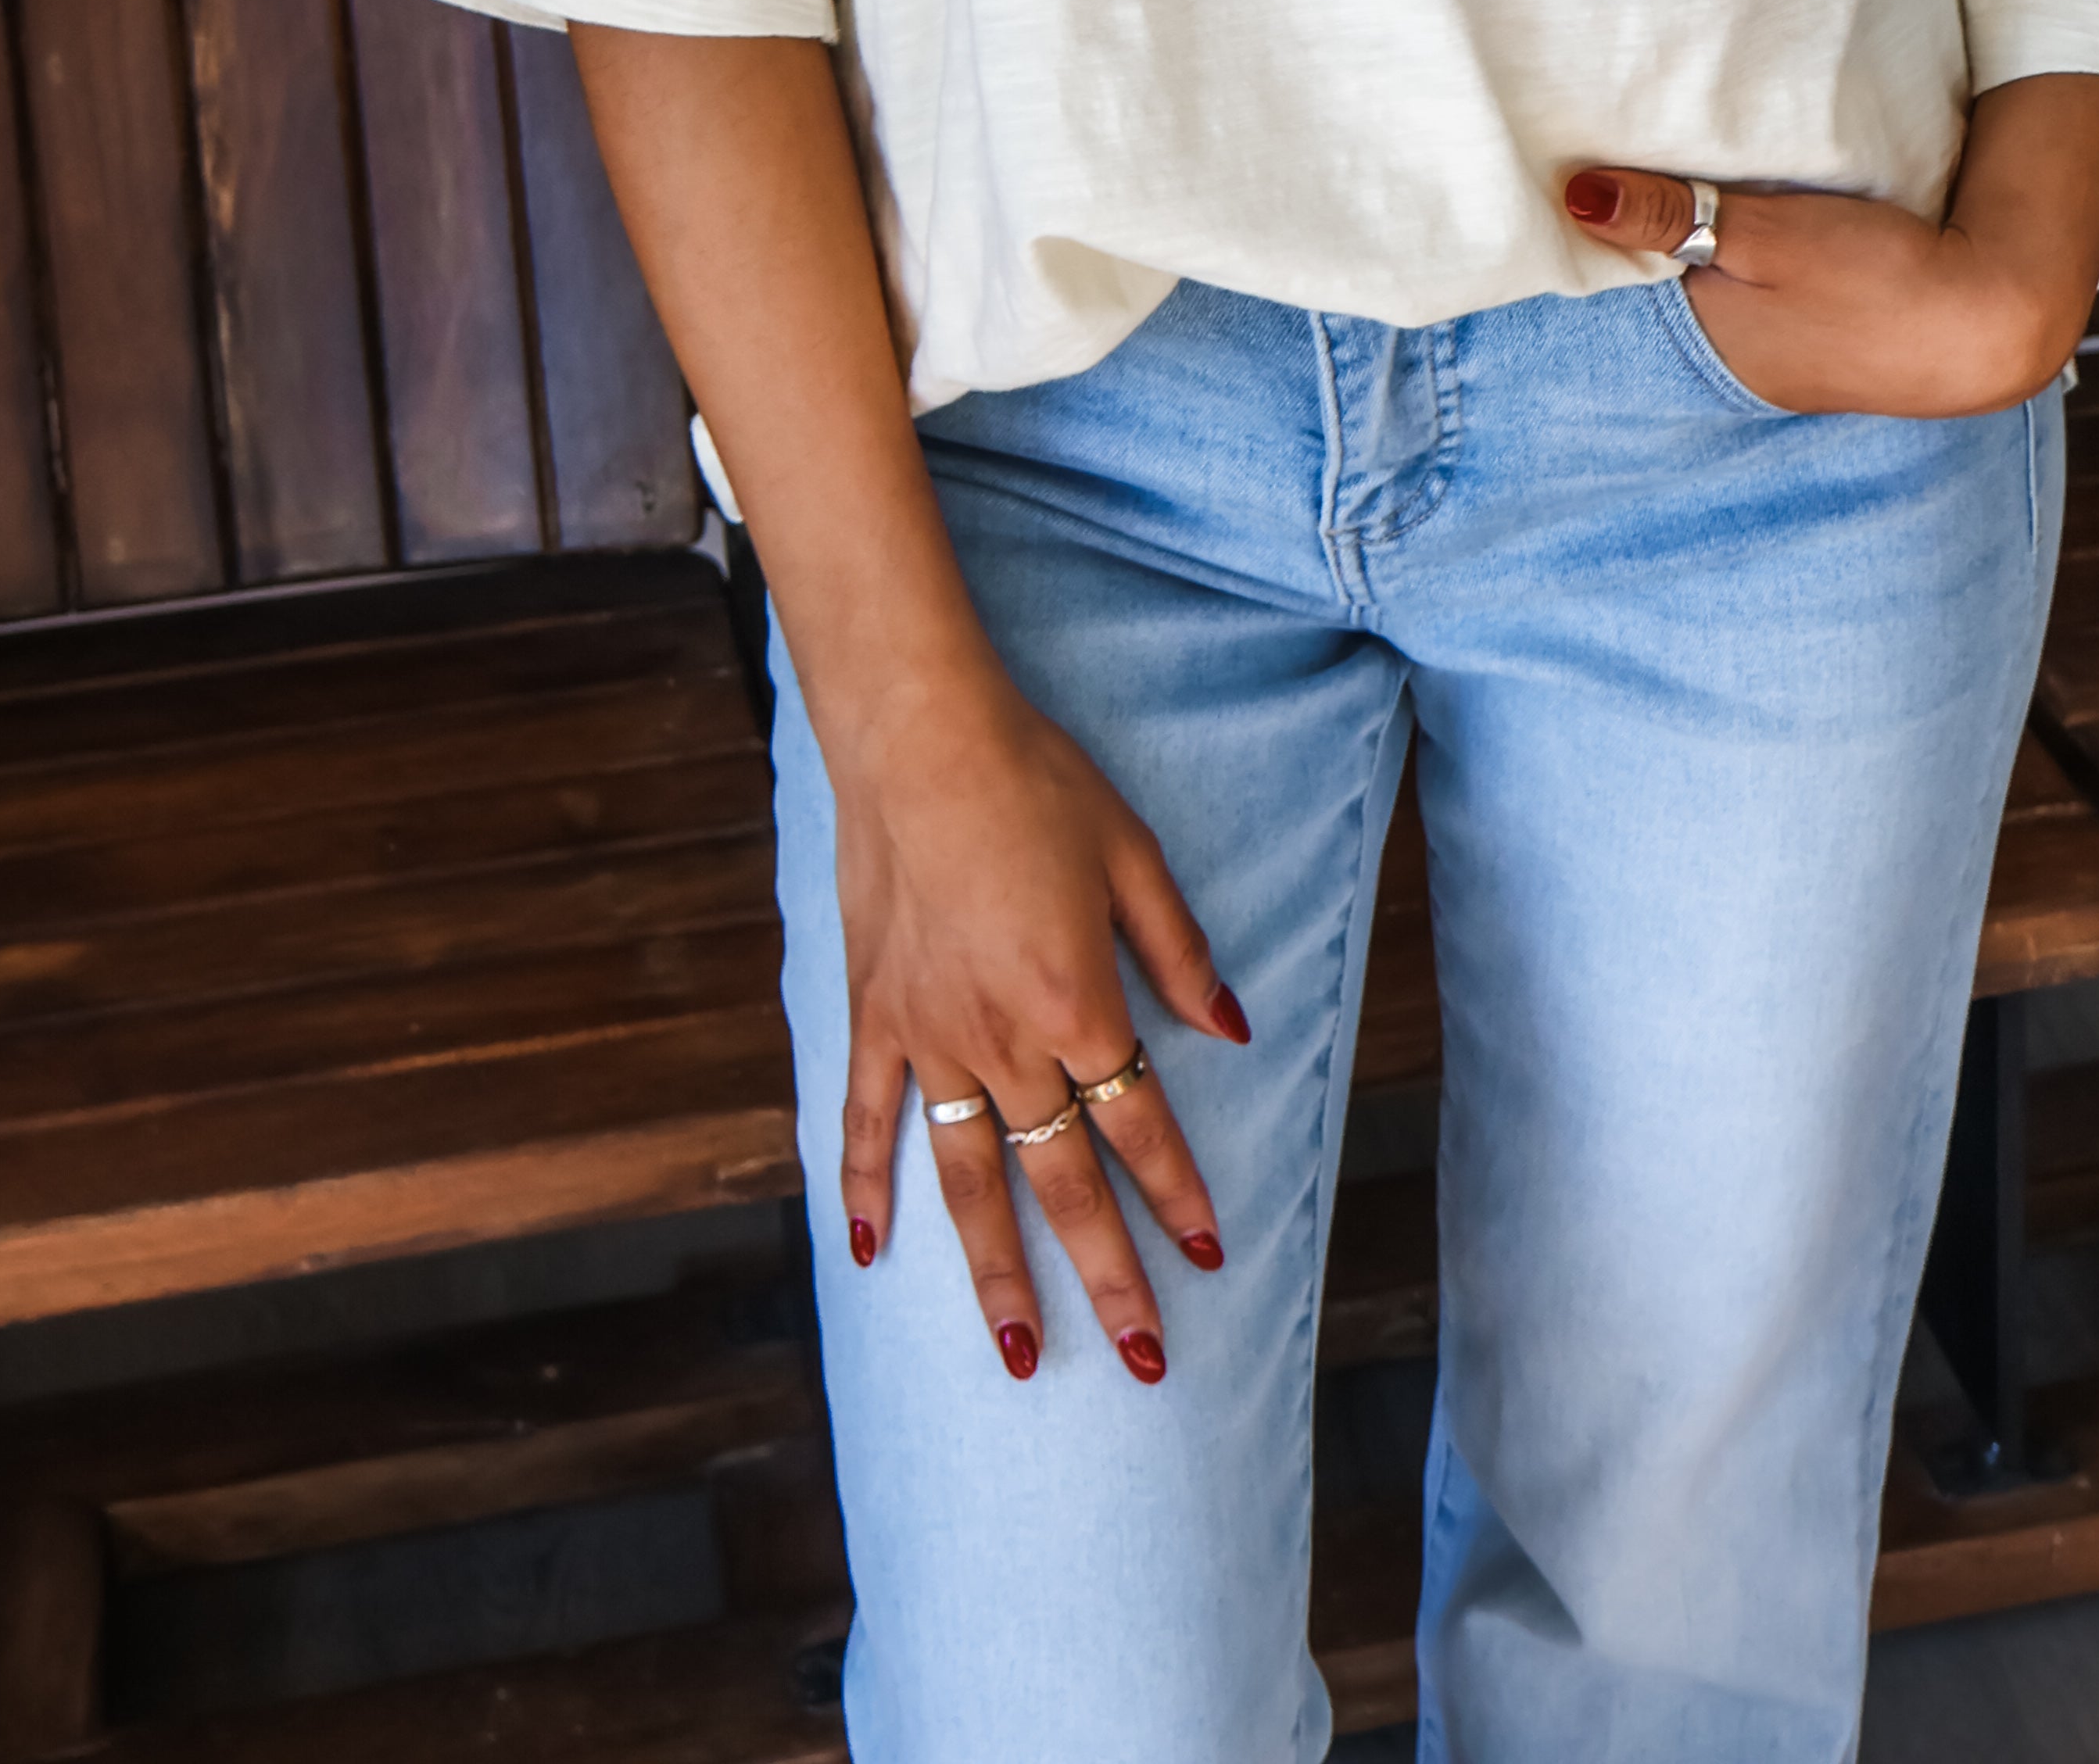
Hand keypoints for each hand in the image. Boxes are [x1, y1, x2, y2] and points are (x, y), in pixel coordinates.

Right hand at [833, 659, 1249, 1386]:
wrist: (920, 737)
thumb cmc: (1037, 783)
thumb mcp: (1133, 857)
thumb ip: (1180, 956)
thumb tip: (1233, 1030)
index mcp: (1077, 1004)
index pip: (1141, 1125)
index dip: (1178, 1193)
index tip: (1209, 1254)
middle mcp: (1004, 1042)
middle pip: (1064, 1182)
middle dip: (1108, 1276)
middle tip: (1141, 1361)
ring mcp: (931, 1039)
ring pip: (971, 1180)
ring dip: (997, 1272)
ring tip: (1021, 1352)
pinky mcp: (875, 1017)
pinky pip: (866, 1120)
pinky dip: (865, 1189)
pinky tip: (872, 1256)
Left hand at [1559, 71, 2098, 418]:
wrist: (1995, 316)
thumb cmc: (1877, 280)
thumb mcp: (1764, 236)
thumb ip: (1668, 215)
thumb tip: (1571, 195)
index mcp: (1707, 343)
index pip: (1615, 294)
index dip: (1584, 250)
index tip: (1551, 196)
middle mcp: (1734, 358)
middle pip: (1655, 297)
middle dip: (1623, 254)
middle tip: (1590, 183)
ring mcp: (1780, 350)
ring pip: (1703, 293)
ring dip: (1681, 254)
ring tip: (1647, 197)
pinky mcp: (1821, 329)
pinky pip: (1748, 291)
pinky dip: (1729, 262)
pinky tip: (1729, 231)